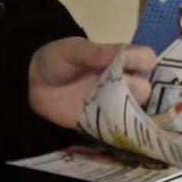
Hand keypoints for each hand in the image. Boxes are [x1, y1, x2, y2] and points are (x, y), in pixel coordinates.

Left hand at [29, 38, 155, 128]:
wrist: (35, 84)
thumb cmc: (57, 60)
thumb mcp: (72, 50)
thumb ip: (93, 52)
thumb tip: (115, 55)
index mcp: (120, 59)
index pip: (147, 59)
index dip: (142, 63)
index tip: (125, 66)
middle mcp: (123, 81)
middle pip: (145, 89)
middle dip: (135, 91)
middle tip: (113, 91)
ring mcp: (115, 103)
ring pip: (137, 112)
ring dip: (127, 113)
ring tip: (108, 110)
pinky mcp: (105, 122)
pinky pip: (120, 129)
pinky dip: (118, 131)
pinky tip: (108, 126)